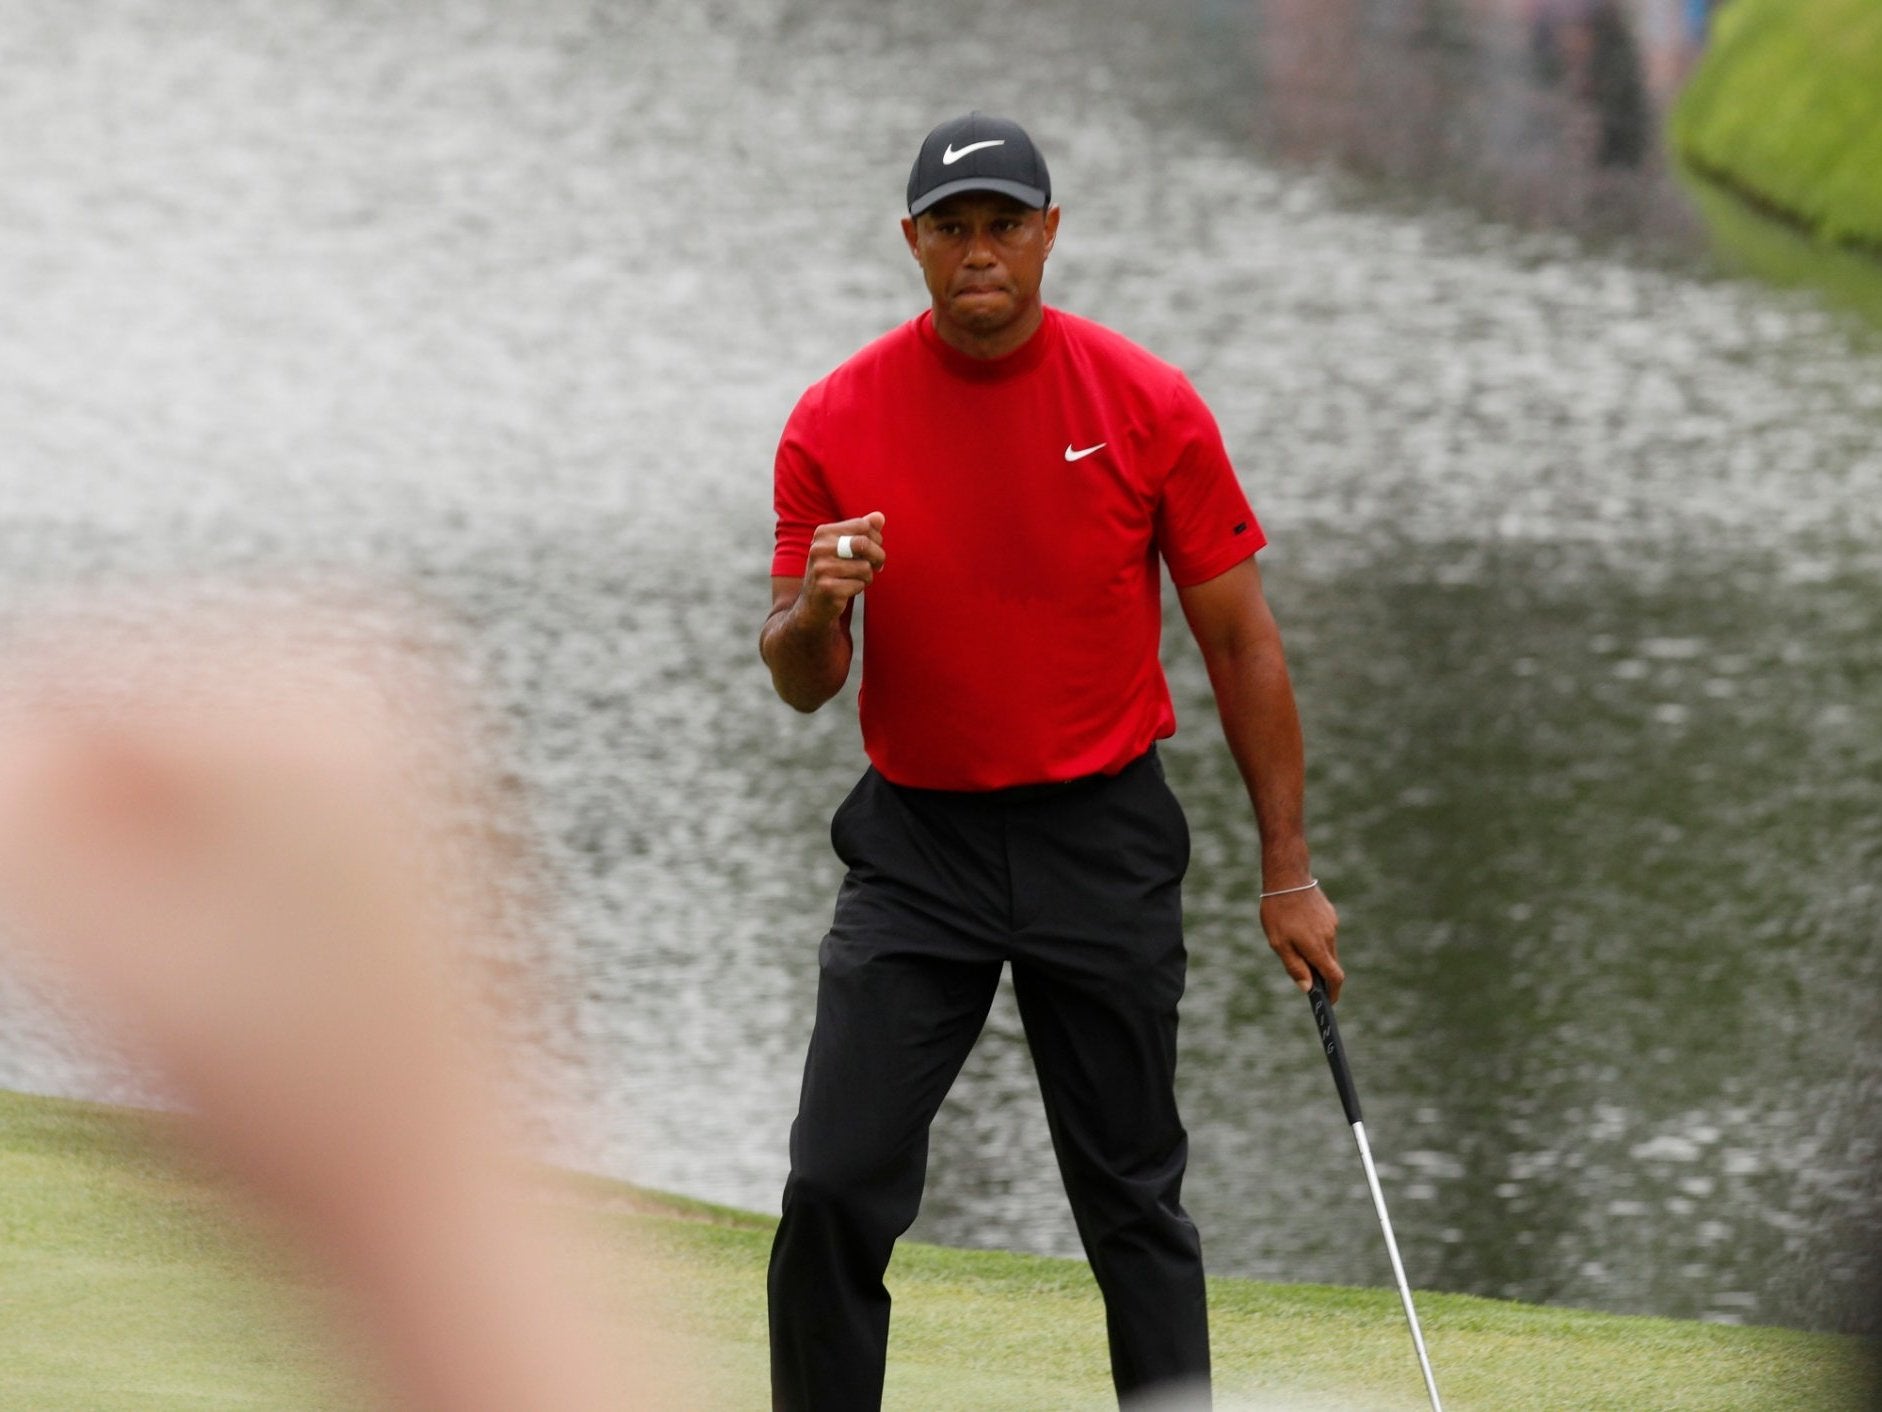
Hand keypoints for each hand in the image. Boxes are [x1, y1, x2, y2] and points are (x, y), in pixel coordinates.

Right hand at [798, 512, 885, 626]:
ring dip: (867, 576)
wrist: (812, 605)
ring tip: (856, 579)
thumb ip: (862, 531)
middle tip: (877, 566)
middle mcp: (819, 548)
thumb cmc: (833, 572)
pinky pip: (859, 585)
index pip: (862, 525)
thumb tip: (879, 517)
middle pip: (863, 543)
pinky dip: (858, 588)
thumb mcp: (845, 548)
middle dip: (878, 556)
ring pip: (864, 567)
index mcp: (823, 533)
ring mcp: (821, 569)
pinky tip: (847, 590)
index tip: (875, 550)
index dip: (876, 538)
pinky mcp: (827, 588)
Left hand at [1261, 883, 1341, 1001]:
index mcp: (1317, 948)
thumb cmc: (1277, 912)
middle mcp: (1328, 937)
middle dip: (1320, 972)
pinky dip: (1316, 937)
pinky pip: (1325, 933)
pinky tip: (1299, 926)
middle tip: (1302, 972)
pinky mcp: (1330, 914)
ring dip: (1316, 952)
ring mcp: (1331, 925)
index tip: (1329, 1002)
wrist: (1288, 877)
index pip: (1334, 977)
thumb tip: (1307, 988)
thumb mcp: (1279, 943)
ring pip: (1327, 947)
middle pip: (1330, 963)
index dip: (1334, 992)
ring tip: (1292, 940)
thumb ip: (1294, 966)